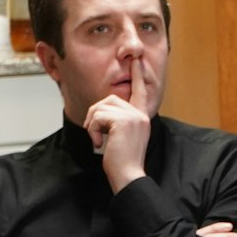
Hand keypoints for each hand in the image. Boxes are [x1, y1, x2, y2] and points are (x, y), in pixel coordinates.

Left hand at [84, 58, 155, 192]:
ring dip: (94, 124)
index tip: (138, 61)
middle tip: (98, 135)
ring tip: (100, 140)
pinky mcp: (123, 121)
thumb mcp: (124, 136)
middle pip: (109, 99)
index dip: (138, 76)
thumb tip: (104, 110)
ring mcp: (133, 116)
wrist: (128, 174)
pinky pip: (97, 116)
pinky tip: (100, 143)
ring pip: (101, 106)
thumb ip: (120, 121)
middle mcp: (140, 114)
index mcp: (142, 116)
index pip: (141, 91)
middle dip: (96, 115)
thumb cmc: (123, 161)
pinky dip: (93, 130)